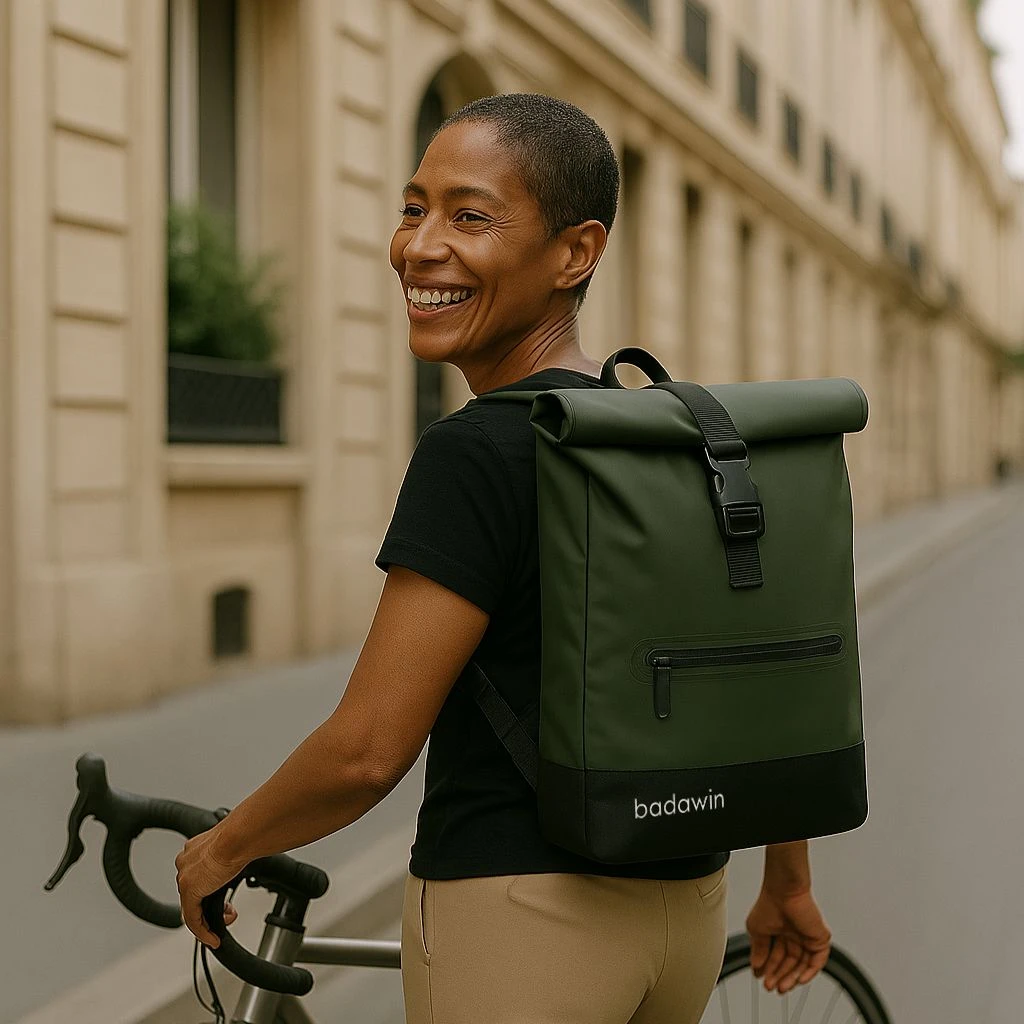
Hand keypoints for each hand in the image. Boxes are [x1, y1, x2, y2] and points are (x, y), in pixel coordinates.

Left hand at [175, 826, 245, 947]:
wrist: (238, 836)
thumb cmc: (242, 835)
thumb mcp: (235, 848)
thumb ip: (231, 857)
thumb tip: (244, 857)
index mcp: (195, 849)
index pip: (197, 877)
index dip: (211, 892)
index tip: (224, 900)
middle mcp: (187, 862)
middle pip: (194, 894)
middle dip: (212, 907)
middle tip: (229, 912)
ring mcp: (185, 877)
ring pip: (192, 908)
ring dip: (209, 921)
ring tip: (225, 924)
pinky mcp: (189, 891)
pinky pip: (193, 920)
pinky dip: (203, 932)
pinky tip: (214, 938)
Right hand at [745, 885, 830, 993]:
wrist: (784, 891)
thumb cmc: (769, 904)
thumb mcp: (757, 930)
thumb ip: (758, 950)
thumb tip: (756, 967)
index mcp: (779, 932)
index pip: (776, 956)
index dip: (769, 969)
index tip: (761, 979)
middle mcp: (794, 936)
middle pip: (789, 963)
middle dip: (779, 976)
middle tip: (770, 986)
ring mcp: (807, 938)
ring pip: (802, 965)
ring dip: (792, 978)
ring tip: (781, 987)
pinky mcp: (819, 939)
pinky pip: (817, 961)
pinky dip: (809, 973)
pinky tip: (798, 980)